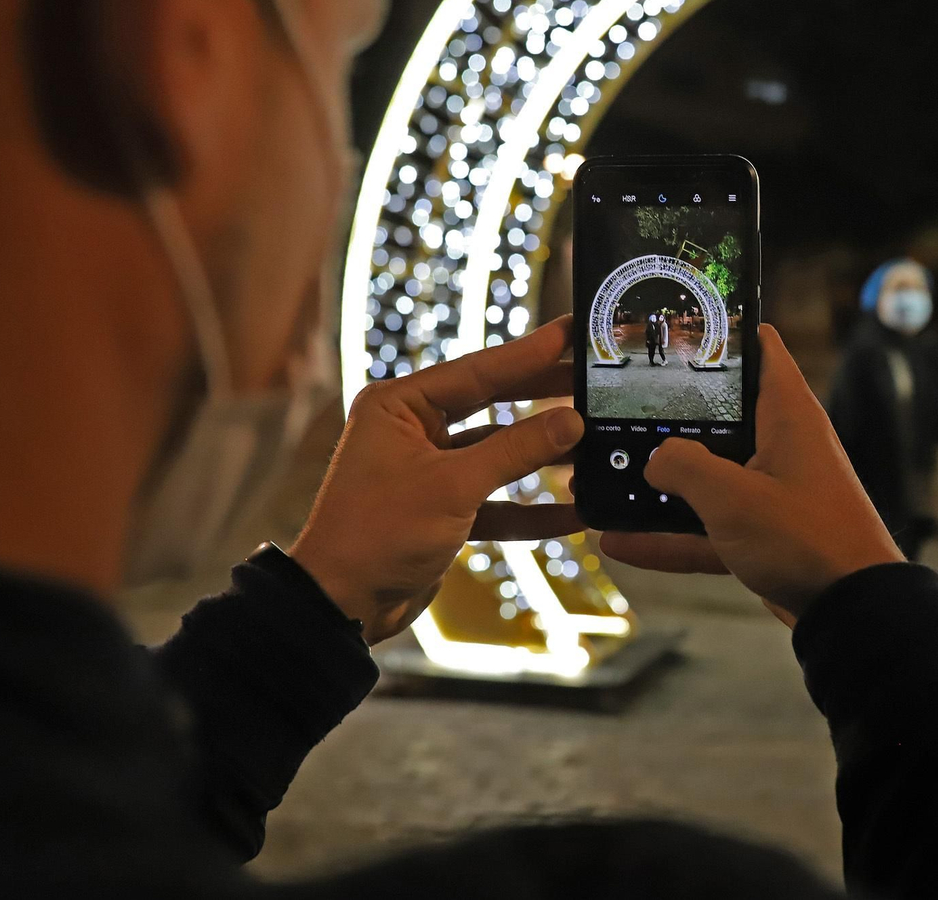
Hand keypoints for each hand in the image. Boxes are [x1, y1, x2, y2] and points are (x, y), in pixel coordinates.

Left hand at [290, 317, 583, 643]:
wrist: (342, 606)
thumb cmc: (376, 534)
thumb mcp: (454, 486)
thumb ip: (515, 451)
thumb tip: (571, 422)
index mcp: (400, 405)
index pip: (477, 370)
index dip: (529, 353)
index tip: (571, 332)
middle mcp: (412, 430)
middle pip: (492, 405)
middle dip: (543, 398)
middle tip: (592, 380)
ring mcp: (429, 470)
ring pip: (498, 454)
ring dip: (542, 458)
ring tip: (595, 446)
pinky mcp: (442, 510)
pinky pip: (495, 500)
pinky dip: (529, 509)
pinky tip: (574, 513)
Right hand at [598, 325, 902, 623]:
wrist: (853, 611)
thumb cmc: (807, 538)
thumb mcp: (732, 497)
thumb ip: (683, 468)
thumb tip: (655, 459)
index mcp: (787, 414)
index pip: (759, 348)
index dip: (721, 330)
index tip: (674, 326)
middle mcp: (782, 444)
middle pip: (719, 414)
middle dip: (670, 414)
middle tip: (616, 405)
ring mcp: (772, 490)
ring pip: (708, 476)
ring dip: (661, 483)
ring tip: (606, 478)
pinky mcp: (765, 534)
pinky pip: (708, 527)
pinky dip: (670, 536)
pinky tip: (620, 542)